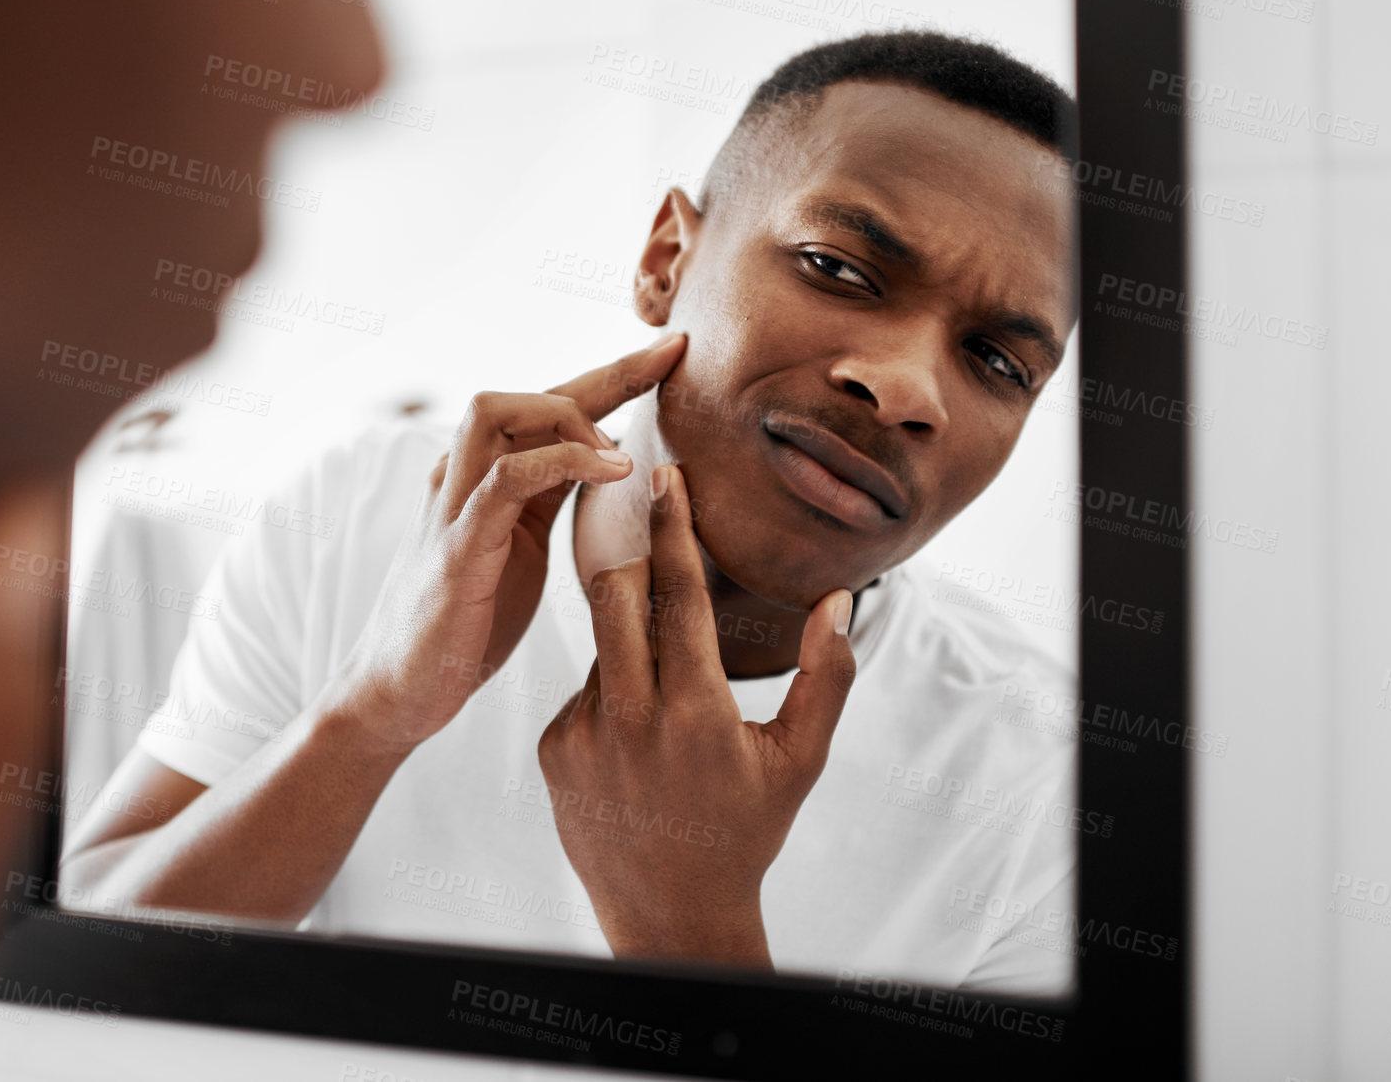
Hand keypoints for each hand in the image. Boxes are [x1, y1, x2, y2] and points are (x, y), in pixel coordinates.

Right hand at [339, 334, 687, 752]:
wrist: (400, 691)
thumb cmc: (464, 624)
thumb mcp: (521, 548)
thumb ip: (551, 500)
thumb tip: (612, 468)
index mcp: (486, 477)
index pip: (550, 407)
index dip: (612, 375)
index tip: (672, 353)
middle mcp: (462, 477)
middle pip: (526, 393)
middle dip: (603, 375)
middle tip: (666, 371)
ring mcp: (453, 507)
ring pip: (496, 412)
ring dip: (571, 414)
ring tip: (624, 454)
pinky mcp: (456, 547)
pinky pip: (504, 479)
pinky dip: (561, 461)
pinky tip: (612, 469)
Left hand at [536, 463, 855, 967]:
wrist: (670, 913)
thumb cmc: (745, 833)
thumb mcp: (799, 761)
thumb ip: (825, 678)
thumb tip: (837, 602)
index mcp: (696, 712)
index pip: (679, 594)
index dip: (674, 528)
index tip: (666, 477)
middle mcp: (631, 718)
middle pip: (616, 596)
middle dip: (638, 567)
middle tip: (661, 559)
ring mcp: (583, 735)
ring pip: (600, 643)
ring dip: (630, 639)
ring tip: (668, 691)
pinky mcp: (553, 752)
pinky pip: (580, 690)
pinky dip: (611, 692)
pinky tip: (638, 740)